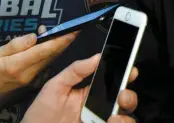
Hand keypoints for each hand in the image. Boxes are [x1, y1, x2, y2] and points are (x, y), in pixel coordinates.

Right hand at [0, 27, 76, 120]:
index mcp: (17, 65)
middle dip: (65, 40)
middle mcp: (29, 73)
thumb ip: (15, 45)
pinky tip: (55, 45)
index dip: (61, 40)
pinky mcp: (37, 83)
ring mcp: (35, 80)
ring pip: (52, 59)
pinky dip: (53, 54)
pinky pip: (49, 65)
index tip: (74, 30)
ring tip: (67, 32)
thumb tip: (34, 36)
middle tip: (76, 28)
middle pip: (52, 54)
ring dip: (60, 46)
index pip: (44, 50)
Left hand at [22, 54, 138, 122]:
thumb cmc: (41, 112)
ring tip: (113, 117)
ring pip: (126, 118)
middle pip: (125, 100)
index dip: (126, 74)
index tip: (131, 70)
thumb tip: (97, 56)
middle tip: (122, 96)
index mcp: (92, 91)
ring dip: (126, 116)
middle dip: (129, 96)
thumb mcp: (55, 86)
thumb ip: (75, 70)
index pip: (114, 81)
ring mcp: (101, 121)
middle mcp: (100, 107)